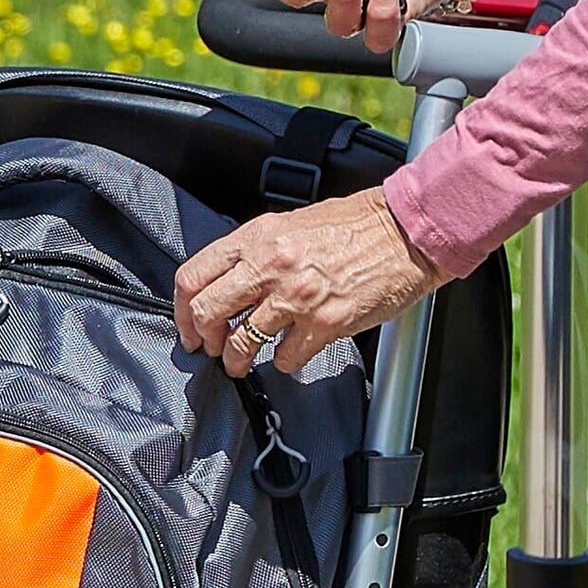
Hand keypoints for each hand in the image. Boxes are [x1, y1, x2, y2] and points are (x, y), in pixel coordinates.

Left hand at [174, 189, 434, 381]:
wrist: (405, 233)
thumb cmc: (356, 226)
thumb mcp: (292, 224)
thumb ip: (256, 251)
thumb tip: (228, 283)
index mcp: (257, 237)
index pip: (194, 275)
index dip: (182, 309)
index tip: (188, 325)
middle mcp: (270, 265)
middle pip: (208, 312)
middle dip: (204, 339)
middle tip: (210, 348)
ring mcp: (296, 297)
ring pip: (242, 343)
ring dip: (237, 361)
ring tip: (242, 363)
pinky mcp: (324, 324)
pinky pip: (285, 358)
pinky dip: (284, 362)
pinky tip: (291, 353)